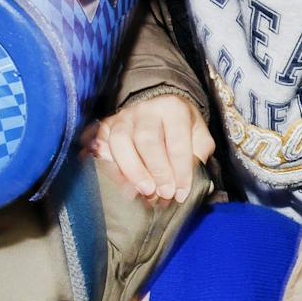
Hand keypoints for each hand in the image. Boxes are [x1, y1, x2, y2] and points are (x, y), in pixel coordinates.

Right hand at [89, 93, 213, 202]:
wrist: (159, 109)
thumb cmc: (180, 127)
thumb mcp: (199, 137)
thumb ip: (197, 158)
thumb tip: (189, 185)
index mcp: (173, 108)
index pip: (177, 141)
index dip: (180, 171)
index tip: (181, 192)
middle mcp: (146, 109)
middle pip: (146, 140)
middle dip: (156, 171)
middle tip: (164, 193)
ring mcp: (123, 117)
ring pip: (120, 142)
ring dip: (132, 170)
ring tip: (144, 190)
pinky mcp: (107, 126)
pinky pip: (102, 146)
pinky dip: (109, 166)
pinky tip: (121, 182)